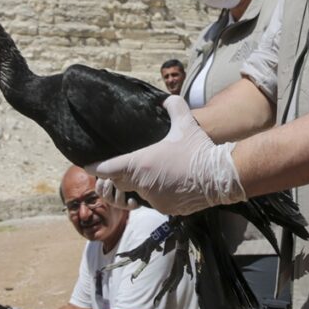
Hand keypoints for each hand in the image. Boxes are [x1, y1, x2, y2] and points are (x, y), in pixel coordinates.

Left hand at [87, 96, 245, 214]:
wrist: (220, 177)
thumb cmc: (199, 149)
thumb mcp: (185, 123)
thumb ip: (173, 107)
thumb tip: (165, 99)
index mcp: (141, 164)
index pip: (107, 169)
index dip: (95, 167)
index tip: (87, 165)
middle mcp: (142, 185)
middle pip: (119, 182)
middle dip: (118, 176)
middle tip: (119, 168)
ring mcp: (153, 200)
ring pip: (136, 193)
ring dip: (138, 186)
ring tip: (149, 175)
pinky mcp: (165, 210)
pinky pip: (152, 202)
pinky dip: (155, 194)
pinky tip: (167, 184)